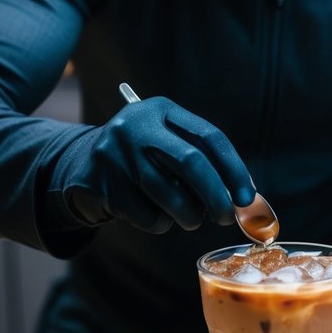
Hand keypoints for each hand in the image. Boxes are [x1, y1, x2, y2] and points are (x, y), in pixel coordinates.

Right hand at [57, 97, 254, 233]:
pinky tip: (156, 214)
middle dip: (216, 195)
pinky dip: (161, 224)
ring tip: (191, 218)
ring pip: (169, 194)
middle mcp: (136, 125)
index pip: (209, 136)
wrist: (82, 164)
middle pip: (190, 162)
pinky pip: (147, 215)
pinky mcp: (100, 183)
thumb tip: (249, 204)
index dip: (234, 169)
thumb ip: (205, 165)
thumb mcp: (168, 145)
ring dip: (190, 216)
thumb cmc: (144, 159)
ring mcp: (114, 153)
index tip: (247, 198)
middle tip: (227, 218)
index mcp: (160, 109)